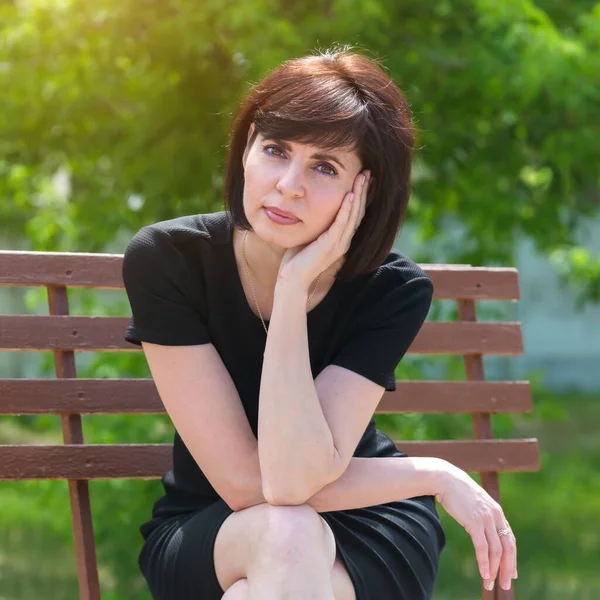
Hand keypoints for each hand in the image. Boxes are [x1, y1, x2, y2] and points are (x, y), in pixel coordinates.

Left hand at [276, 169, 371, 290]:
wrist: (292, 280)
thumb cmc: (297, 259)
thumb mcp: (309, 235)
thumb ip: (316, 223)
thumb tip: (311, 206)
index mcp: (341, 239)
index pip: (355, 213)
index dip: (361, 196)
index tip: (363, 178)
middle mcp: (344, 241)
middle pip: (359, 211)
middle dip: (364, 191)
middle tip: (368, 172)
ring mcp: (339, 244)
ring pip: (354, 215)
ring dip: (359, 195)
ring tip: (362, 177)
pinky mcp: (330, 245)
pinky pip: (341, 224)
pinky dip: (347, 209)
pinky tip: (350, 195)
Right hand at [436, 463, 517, 591]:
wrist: (445, 479)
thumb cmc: (457, 490)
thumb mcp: (475, 502)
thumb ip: (482, 514)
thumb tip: (482, 527)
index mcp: (497, 511)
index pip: (510, 539)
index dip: (512, 558)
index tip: (511, 573)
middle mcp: (495, 515)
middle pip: (508, 547)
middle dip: (507, 568)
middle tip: (505, 584)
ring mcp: (485, 519)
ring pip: (496, 550)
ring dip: (494, 569)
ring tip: (490, 583)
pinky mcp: (474, 522)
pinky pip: (482, 547)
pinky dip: (484, 563)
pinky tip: (483, 574)